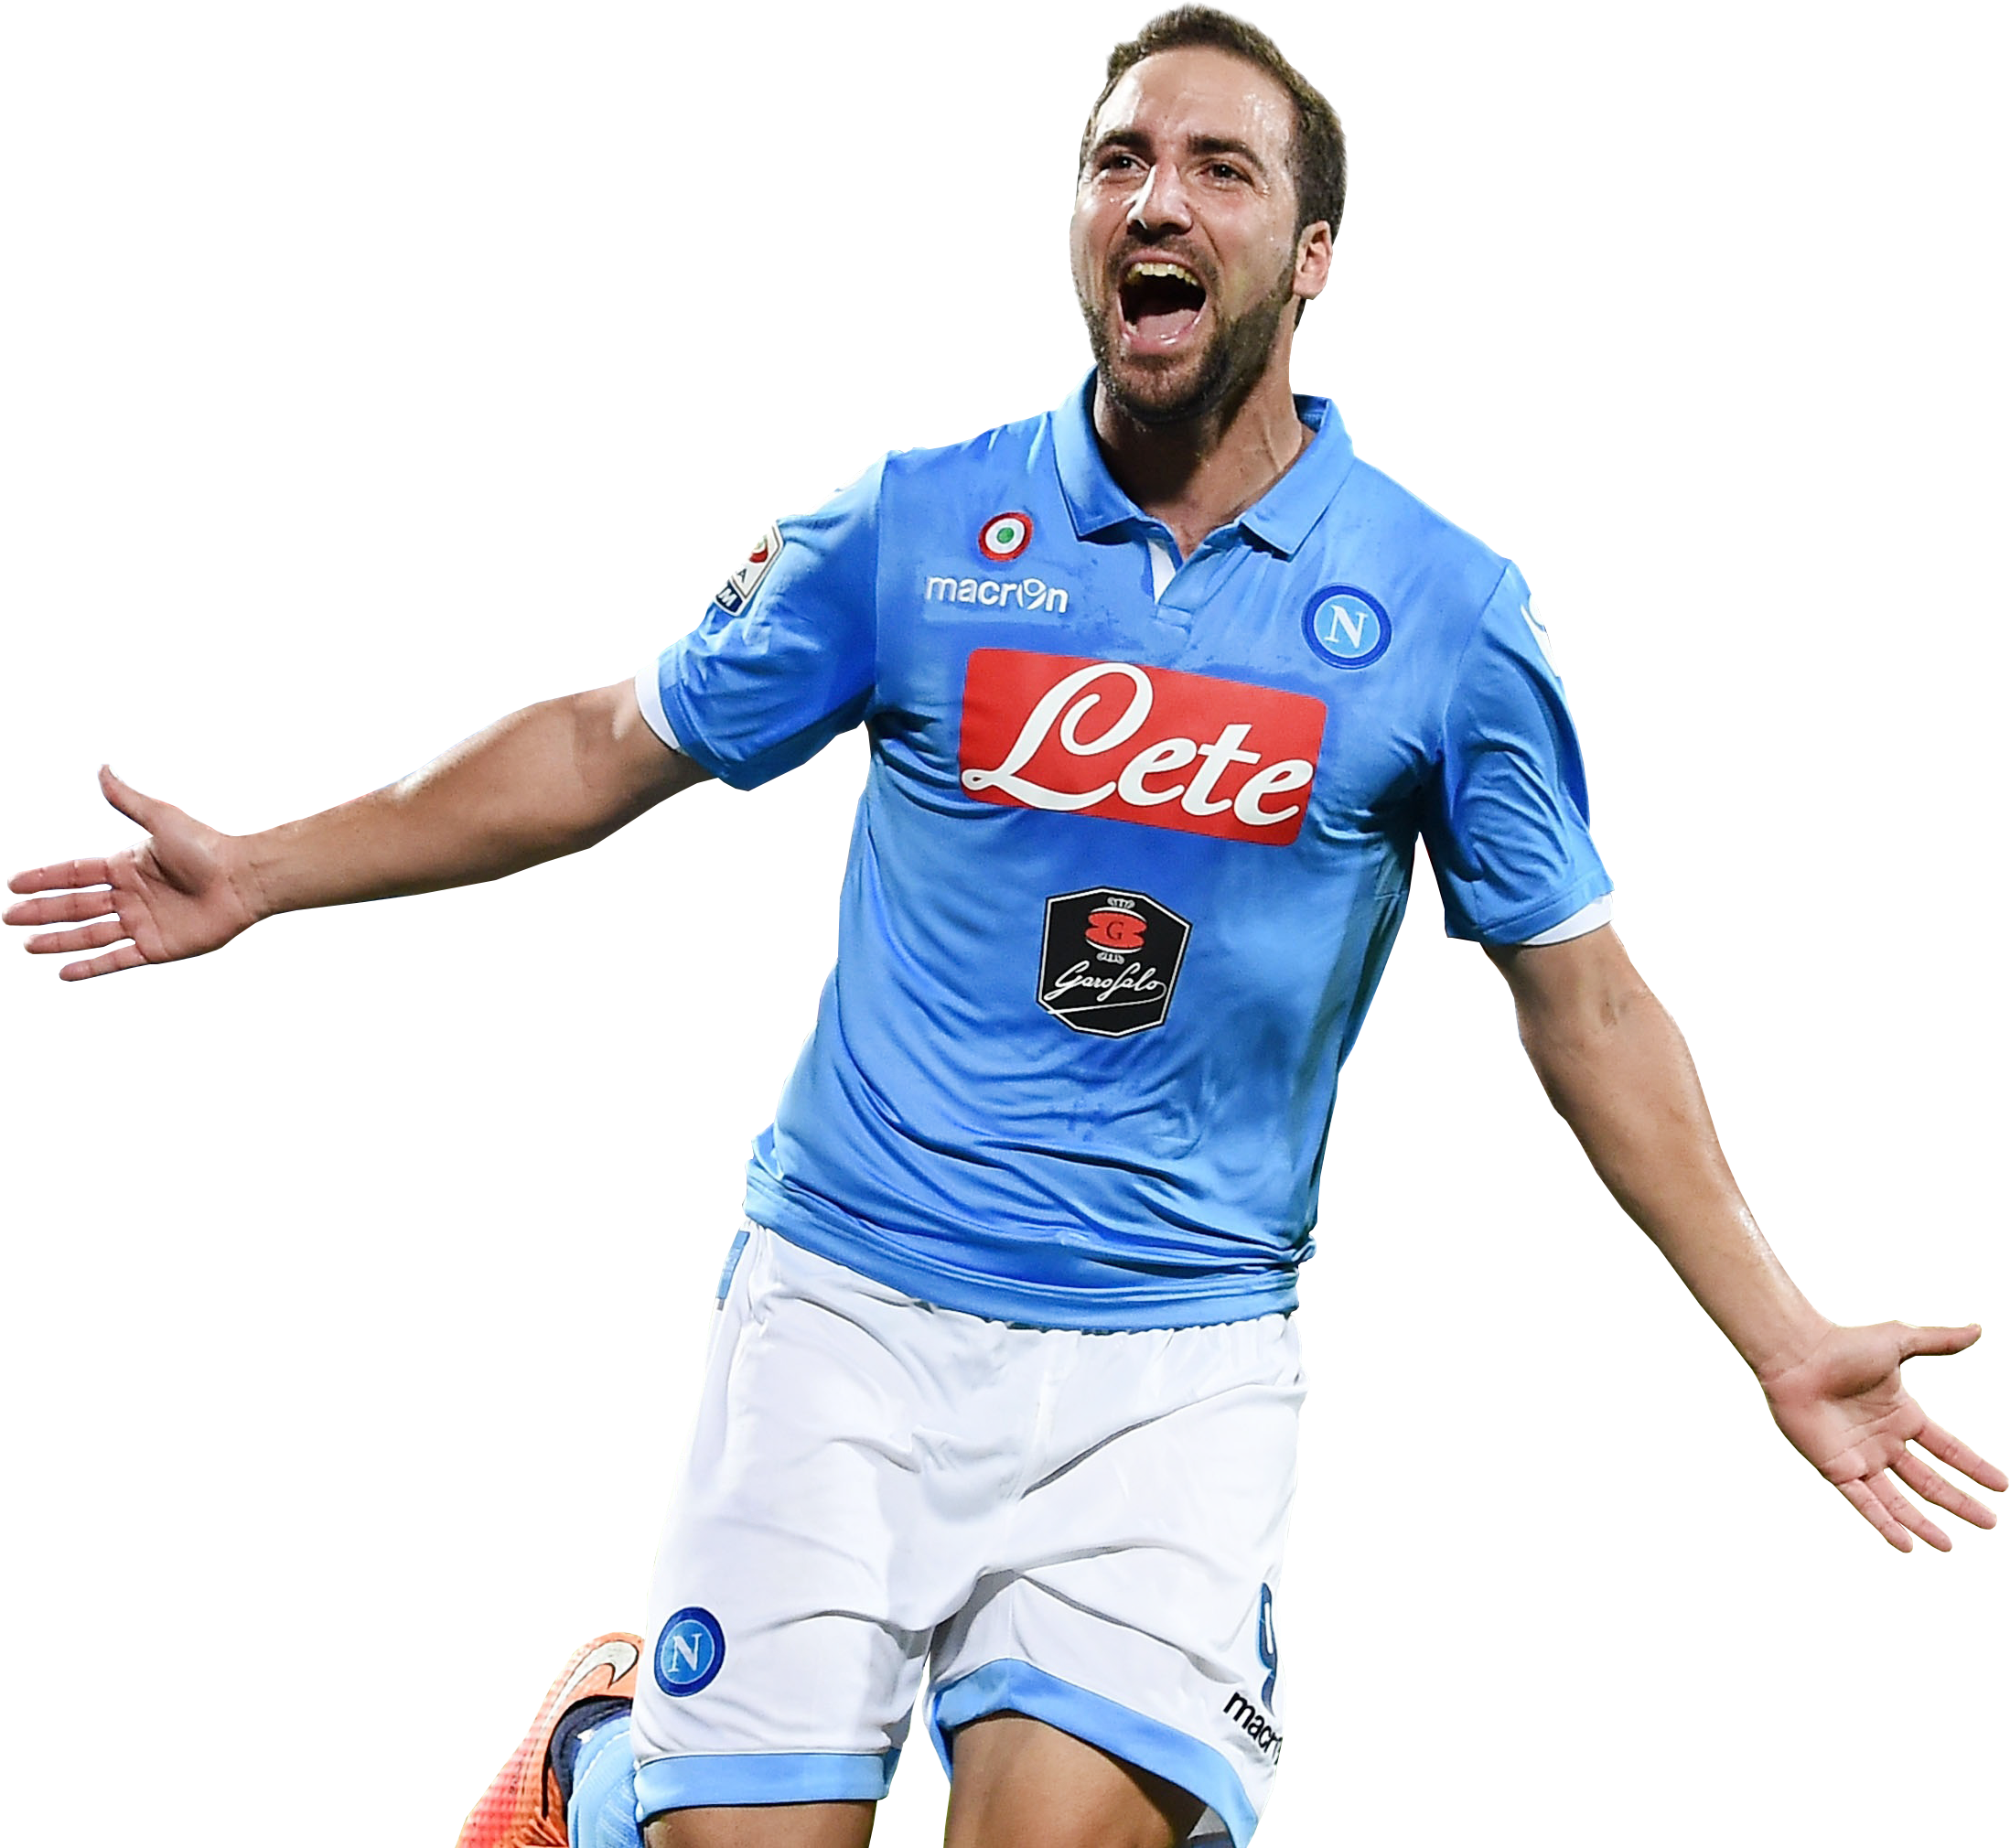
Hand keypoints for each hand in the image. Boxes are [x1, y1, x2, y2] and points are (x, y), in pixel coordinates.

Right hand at [5, 765, 260, 979]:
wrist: (243, 880)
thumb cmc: (207, 847)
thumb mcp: (161, 818)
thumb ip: (128, 800)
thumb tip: (103, 769)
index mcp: (127, 868)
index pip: (74, 875)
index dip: (44, 878)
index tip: (13, 884)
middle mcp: (131, 897)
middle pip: (76, 907)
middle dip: (41, 912)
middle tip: (8, 917)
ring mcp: (143, 924)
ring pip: (90, 935)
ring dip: (58, 941)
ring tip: (28, 945)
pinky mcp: (157, 948)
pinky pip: (117, 960)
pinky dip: (91, 968)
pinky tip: (64, 973)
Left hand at [1760, 1320, 2005, 1551]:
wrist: (1797, 1356)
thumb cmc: (1843, 1345)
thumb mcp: (1899, 1340)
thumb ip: (1939, 1341)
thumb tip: (1977, 1328)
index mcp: (1902, 1415)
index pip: (1947, 1449)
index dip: (1973, 1467)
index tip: (2003, 1486)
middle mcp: (1884, 1441)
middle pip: (1928, 1481)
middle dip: (1959, 1502)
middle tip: (1989, 1522)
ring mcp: (1860, 1457)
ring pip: (1898, 1501)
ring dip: (1923, 1524)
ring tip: (1949, 1546)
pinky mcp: (1836, 1469)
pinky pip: (1864, 1503)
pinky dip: (1884, 1524)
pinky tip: (1906, 1545)